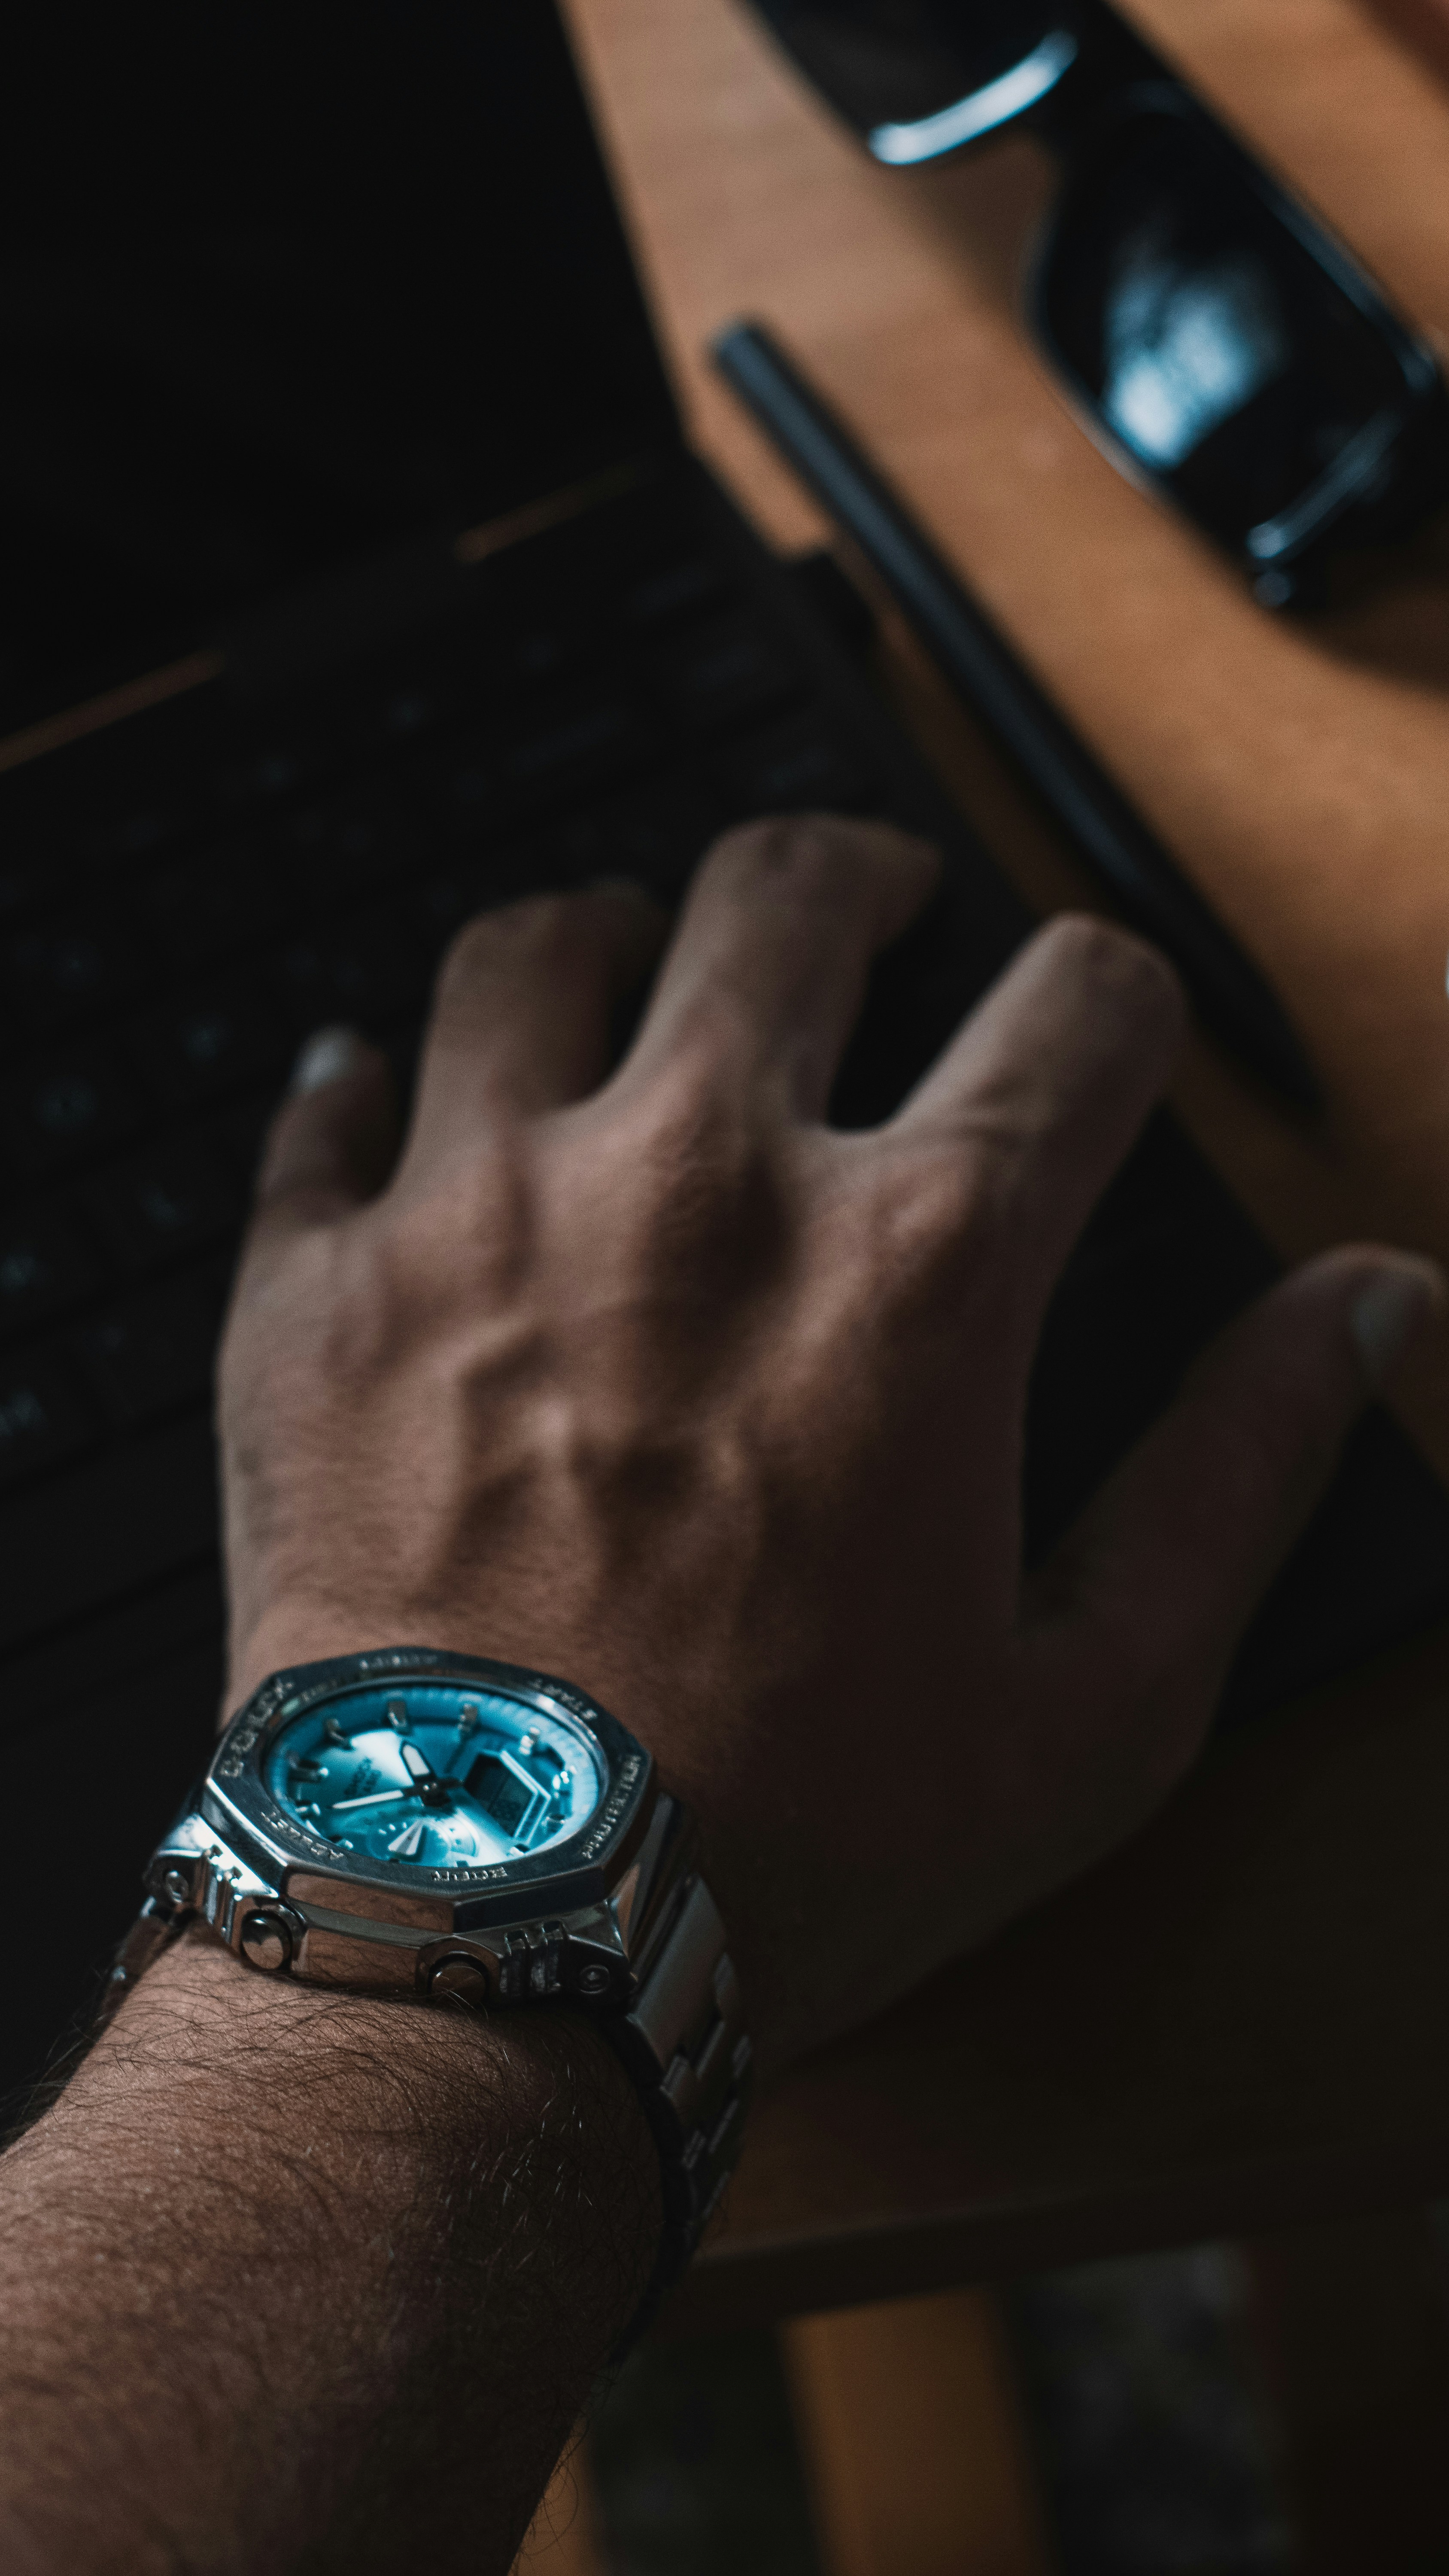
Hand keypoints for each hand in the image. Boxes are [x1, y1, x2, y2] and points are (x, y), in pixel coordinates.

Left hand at [219, 815, 1440, 2074]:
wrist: (484, 1937)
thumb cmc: (797, 1842)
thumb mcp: (1094, 1703)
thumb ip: (1241, 1470)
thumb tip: (1368, 1301)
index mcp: (915, 1263)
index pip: (1078, 1006)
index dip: (1115, 1000)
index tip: (1097, 1036)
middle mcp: (699, 1178)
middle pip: (787, 894)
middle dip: (857, 879)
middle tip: (869, 913)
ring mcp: (481, 1210)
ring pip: (540, 945)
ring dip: (609, 937)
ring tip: (631, 970)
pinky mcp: (315, 1290)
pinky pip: (326, 1102)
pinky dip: (369, 1083)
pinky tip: (391, 1095)